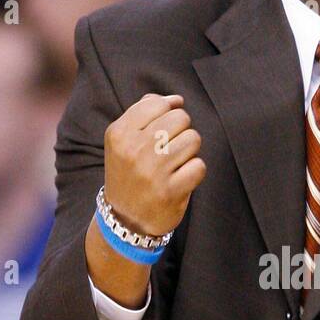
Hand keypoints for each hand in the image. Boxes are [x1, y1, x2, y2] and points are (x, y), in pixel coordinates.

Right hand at [103, 93, 205, 236]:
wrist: (126, 220)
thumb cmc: (130, 172)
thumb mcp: (124, 140)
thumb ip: (145, 112)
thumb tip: (176, 100)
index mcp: (119, 133)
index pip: (159, 104)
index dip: (168, 114)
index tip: (162, 131)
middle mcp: (134, 150)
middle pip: (180, 118)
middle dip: (181, 131)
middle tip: (170, 150)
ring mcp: (152, 172)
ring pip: (193, 139)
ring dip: (189, 151)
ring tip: (175, 163)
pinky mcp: (170, 191)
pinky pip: (199, 165)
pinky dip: (194, 171)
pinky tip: (181, 179)